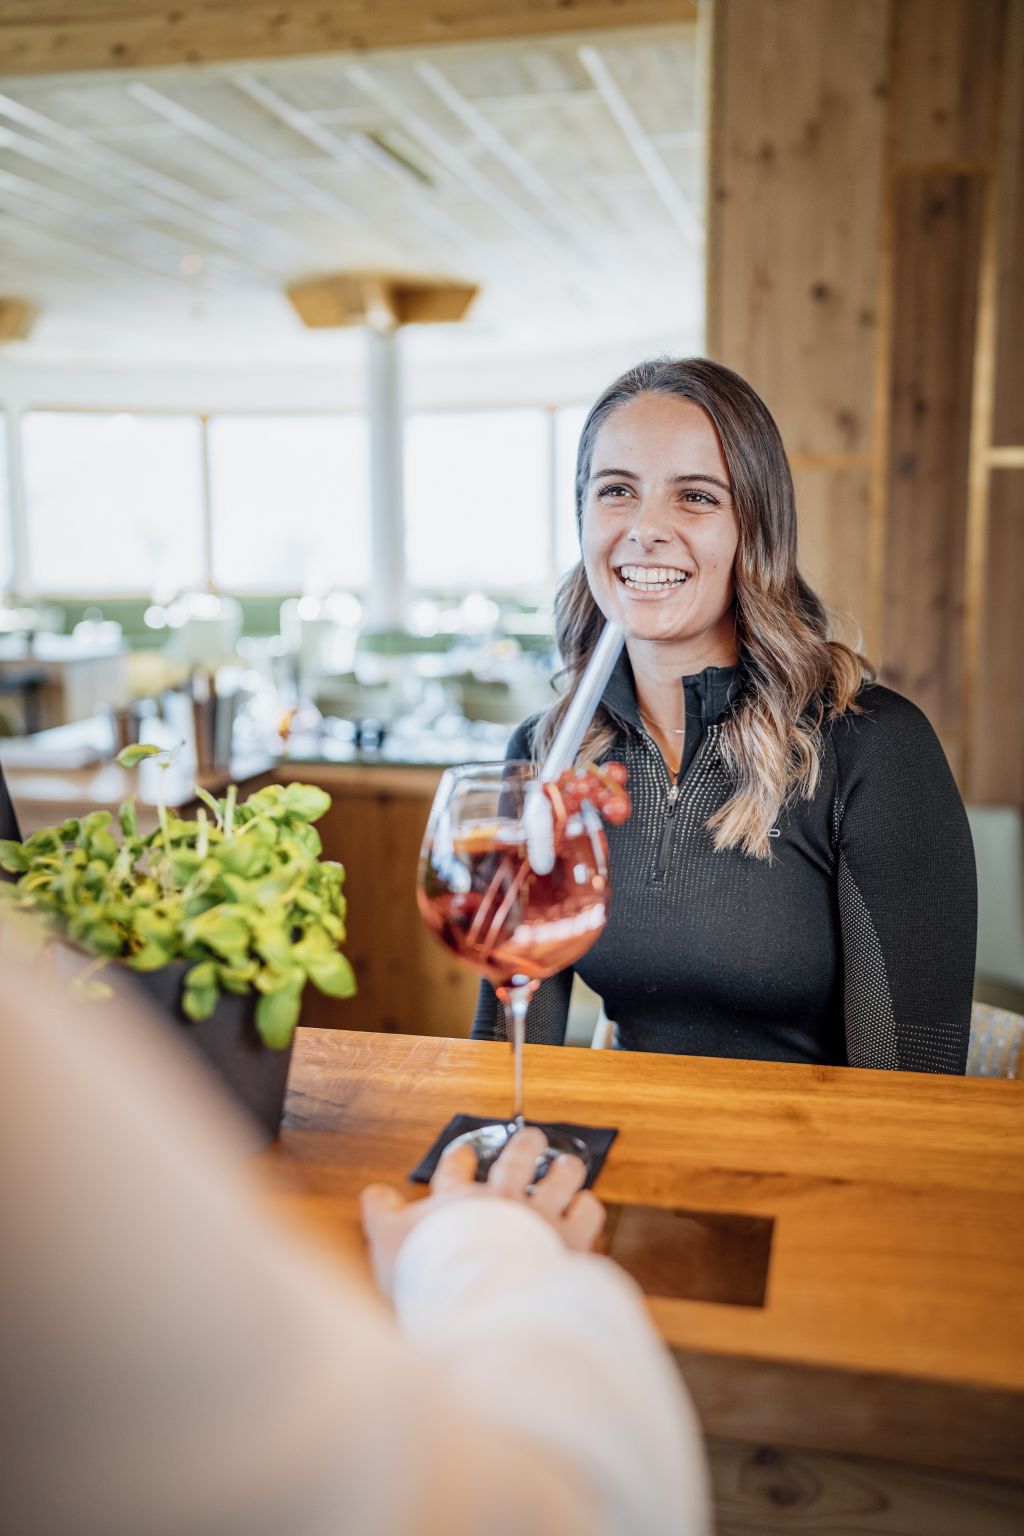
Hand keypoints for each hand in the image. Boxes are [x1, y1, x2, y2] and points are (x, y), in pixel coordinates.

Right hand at [361, 1125, 604, 1294]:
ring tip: (569, 1163)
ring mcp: (538, 1217)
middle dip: (524, 1146)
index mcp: (457, 1200)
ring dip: (564, 1170)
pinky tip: (586, 1207)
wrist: (482, 1299)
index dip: (460, 1161)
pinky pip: (586, 1215)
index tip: (464, 1157)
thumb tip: (374, 1194)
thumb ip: (381, 1215)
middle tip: (532, 1137)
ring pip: (558, 1179)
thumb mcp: (388, 1244)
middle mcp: (501, 1200)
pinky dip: (587, 1209)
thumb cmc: (431, 1275)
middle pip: (515, 1162)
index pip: (456, 1170)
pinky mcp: (569, 1239)